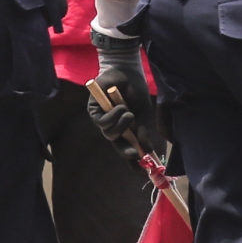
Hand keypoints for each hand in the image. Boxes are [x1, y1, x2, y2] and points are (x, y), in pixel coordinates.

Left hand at [87, 27, 163, 160]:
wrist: (127, 72)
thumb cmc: (135, 91)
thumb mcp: (143, 113)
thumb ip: (143, 132)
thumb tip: (148, 151)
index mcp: (124, 127)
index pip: (126, 147)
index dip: (132, 159)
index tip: (140, 170)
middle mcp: (112, 125)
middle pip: (115, 144)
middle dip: (125, 151)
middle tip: (134, 154)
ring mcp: (102, 118)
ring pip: (108, 134)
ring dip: (121, 126)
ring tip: (129, 113)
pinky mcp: (94, 110)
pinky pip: (102, 123)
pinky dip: (113, 117)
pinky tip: (120, 107)